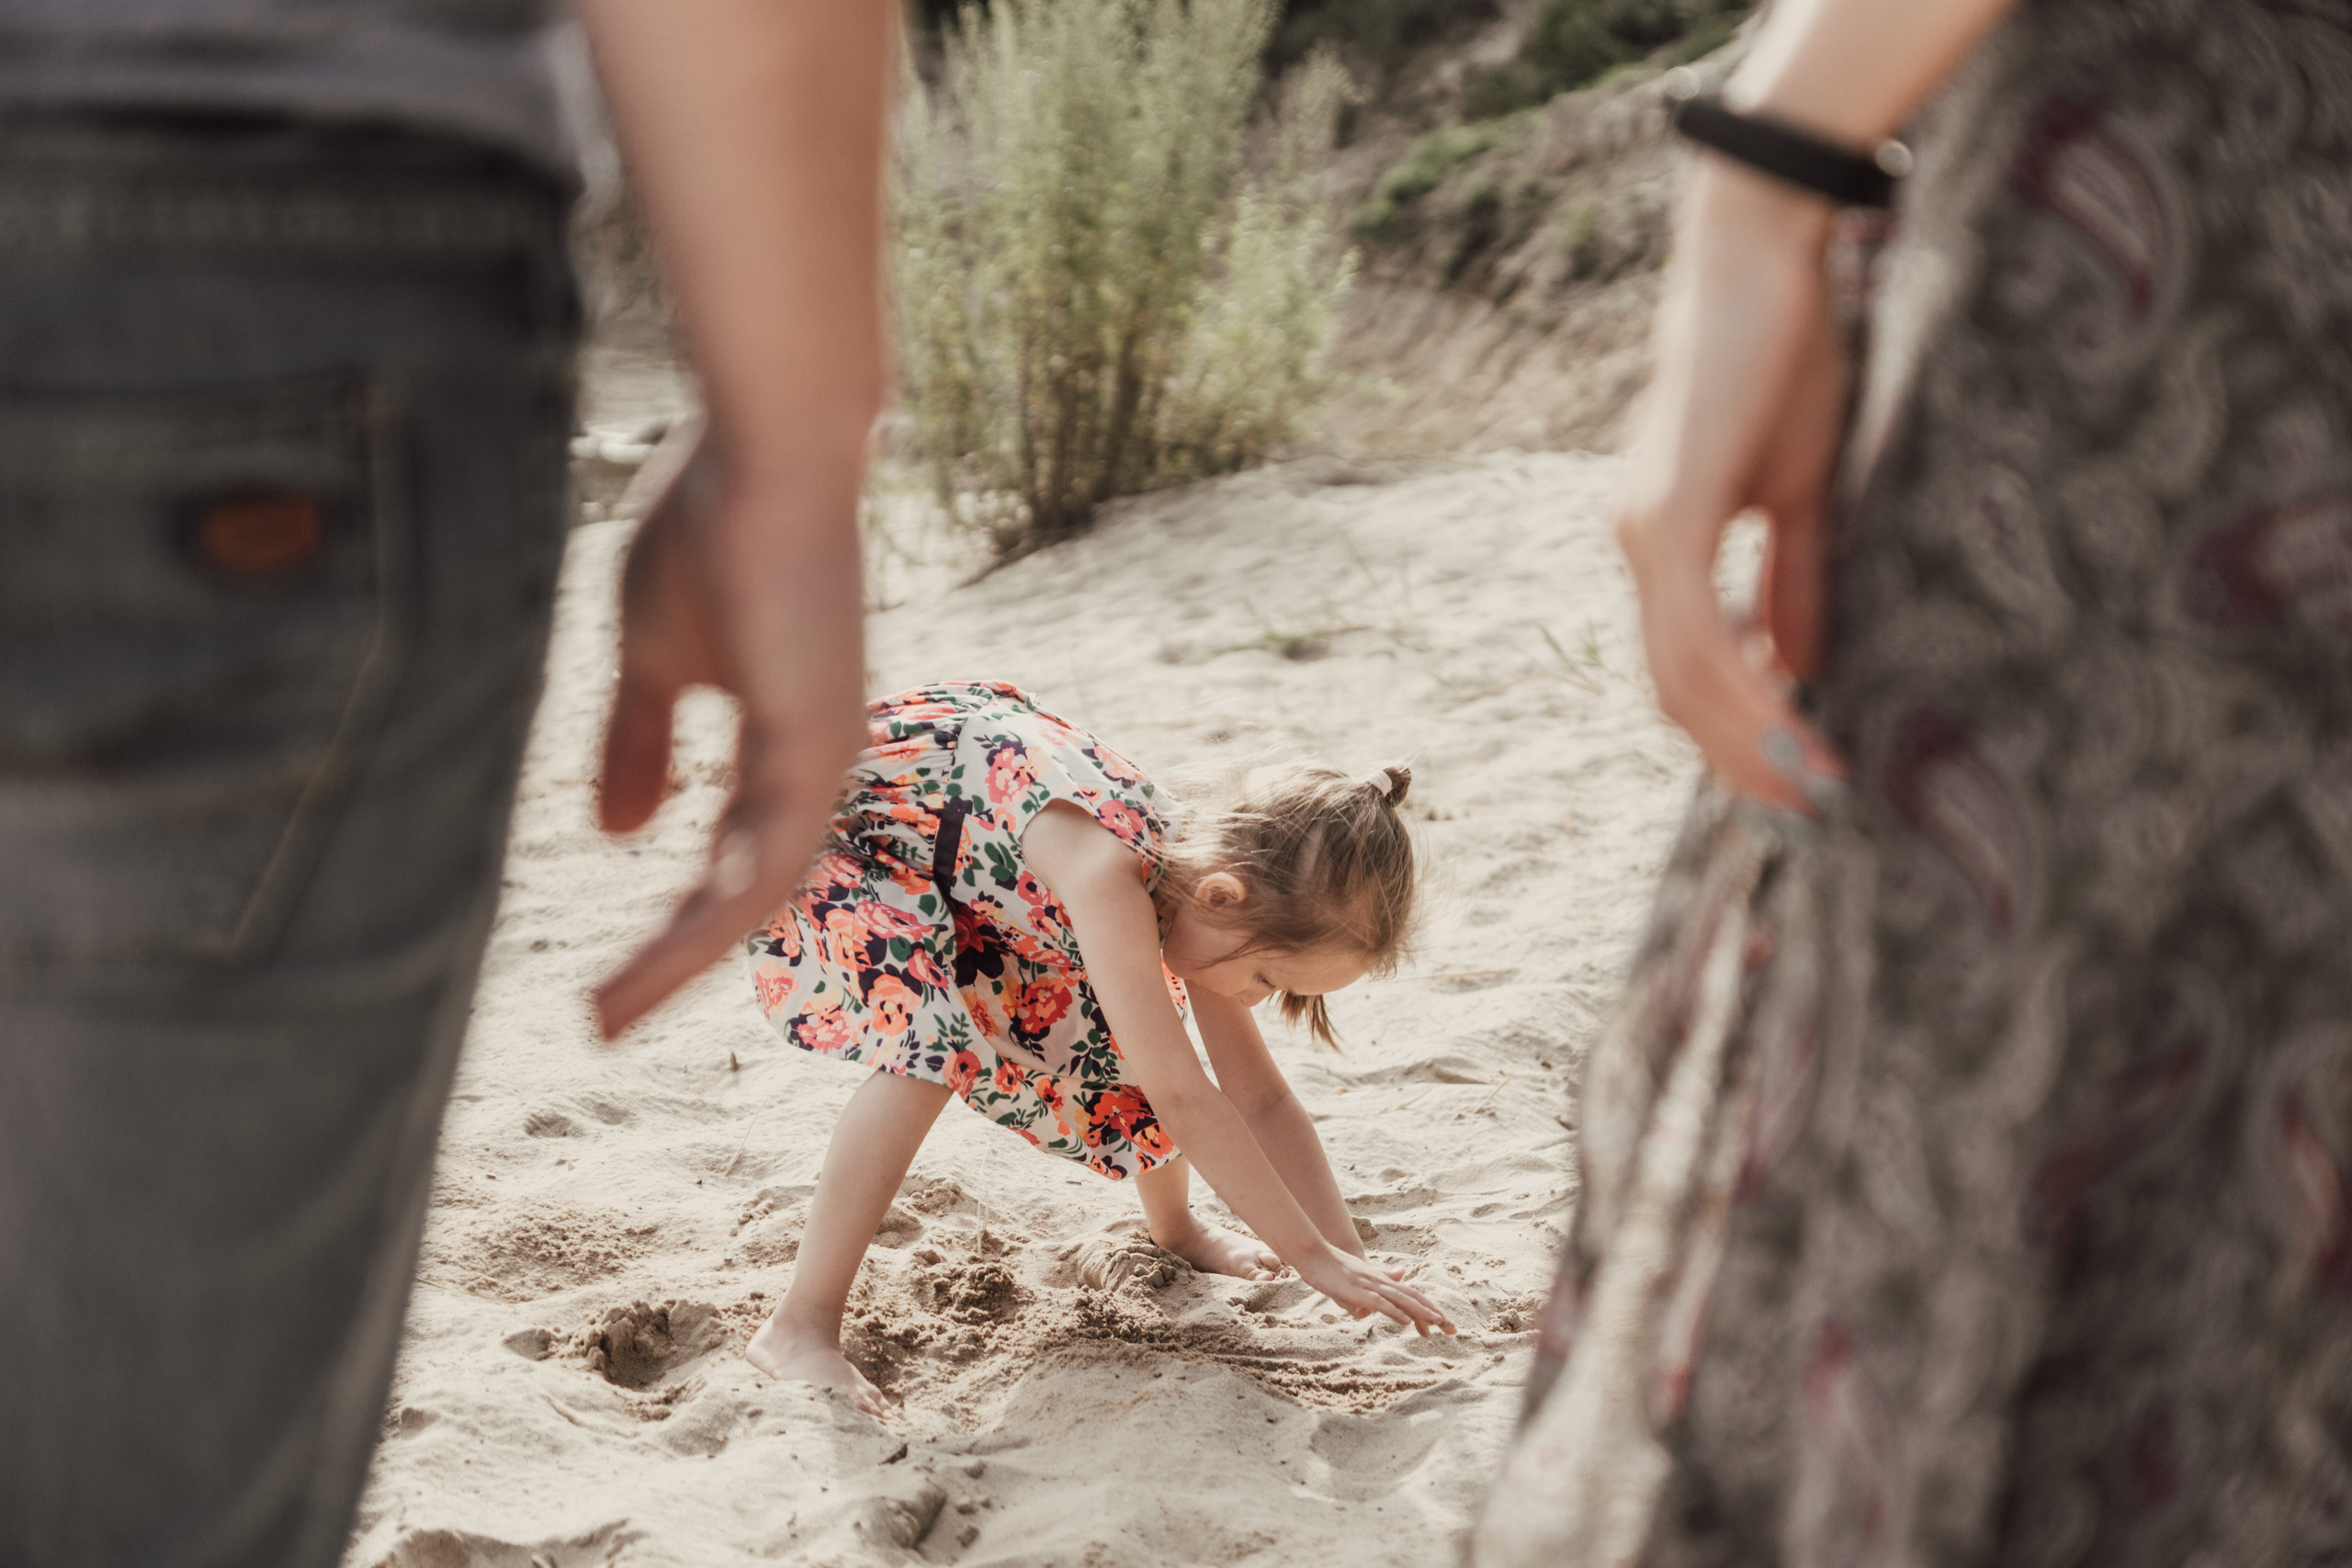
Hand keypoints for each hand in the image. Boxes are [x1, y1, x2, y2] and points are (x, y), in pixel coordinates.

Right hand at [592, 422, 870, 1037]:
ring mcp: (822, 757)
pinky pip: (758, 864)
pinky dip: (700, 923)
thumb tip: (620, 836)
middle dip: (671, 962)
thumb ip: (642, 740)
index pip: (728, 857)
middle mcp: (814, 762)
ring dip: (675, 961)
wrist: (765, 447)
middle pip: (744, 895)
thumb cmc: (714, 527)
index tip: (605, 974)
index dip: (671, 919)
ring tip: (604, 1016)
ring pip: (751, 897)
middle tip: (602, 1021)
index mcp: (784, 739)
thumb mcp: (654, 654)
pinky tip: (646, 965)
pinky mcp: (814, 745)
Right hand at [1295, 1243, 1455, 1335]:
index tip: (1445, 1325)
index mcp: (1383, 1281)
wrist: (1314, 1254)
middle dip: (1435, 1313)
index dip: (1430, 1309)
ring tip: (1439, 1323)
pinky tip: (1406, 1321)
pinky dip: (1395, 1312)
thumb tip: (1399, 1277)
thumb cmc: (1334, 1267)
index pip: (1412, 1296)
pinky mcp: (1358, 1291)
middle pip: (1414, 1298)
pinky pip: (1380, 1303)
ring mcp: (1371, 1285)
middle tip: (1454, 1329)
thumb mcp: (1360, 1276)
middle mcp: (1382, 1282)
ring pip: (1402, 1300)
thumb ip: (1380, 1278)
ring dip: (1421, 1312)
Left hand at [1614, 162, 1852, 813]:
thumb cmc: (1785, 355)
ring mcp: (1643, 532)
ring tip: (1813, 788)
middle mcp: (1637, 546)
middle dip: (1739, 760)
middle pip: (1672, 692)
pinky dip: (1743, 689)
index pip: (1683, 669)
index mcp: (1662, 544)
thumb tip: (1802, 667)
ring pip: (1681, 676)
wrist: (1760, 256)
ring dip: (1746, 741)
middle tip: (1809, 813)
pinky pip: (1698, 631)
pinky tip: (1796, 725)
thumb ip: (1794, 579)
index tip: (1800, 780)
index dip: (1736, 732)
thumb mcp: (1797, 489)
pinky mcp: (1668, 513)